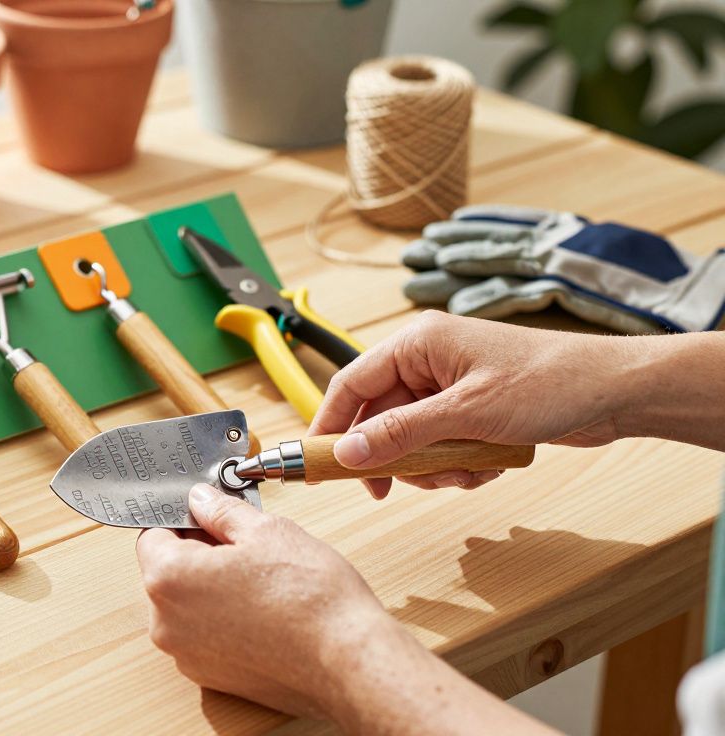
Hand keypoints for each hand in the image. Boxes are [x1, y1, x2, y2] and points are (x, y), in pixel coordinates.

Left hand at [135, 483, 401, 719]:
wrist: (348, 661)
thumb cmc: (311, 598)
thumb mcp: (266, 531)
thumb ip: (221, 511)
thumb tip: (201, 499)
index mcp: (169, 580)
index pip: (153, 534)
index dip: (183, 517)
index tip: (208, 513)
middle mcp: (167, 624)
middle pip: (167, 572)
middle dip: (198, 552)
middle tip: (243, 543)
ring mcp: (187, 656)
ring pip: (187, 606)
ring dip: (211, 587)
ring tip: (259, 578)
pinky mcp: (212, 677)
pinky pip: (205, 635)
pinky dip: (224, 620)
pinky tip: (262, 609)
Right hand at [309, 312, 625, 498]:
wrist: (615, 393)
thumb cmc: (549, 382)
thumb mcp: (465, 414)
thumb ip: (400, 434)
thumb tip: (348, 454)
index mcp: (417, 343)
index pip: (350, 384)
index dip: (329, 426)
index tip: (315, 464)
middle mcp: (428, 361)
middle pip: (379, 418)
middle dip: (393, 457)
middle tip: (392, 489)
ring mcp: (450, 387)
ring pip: (410, 440)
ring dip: (431, 467)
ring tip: (466, 472)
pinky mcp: (470, 411)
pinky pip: (439, 447)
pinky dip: (456, 466)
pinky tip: (487, 469)